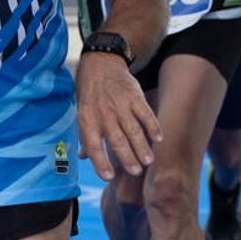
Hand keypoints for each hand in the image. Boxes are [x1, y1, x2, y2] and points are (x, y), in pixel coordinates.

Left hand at [75, 53, 160, 180]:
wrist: (100, 62)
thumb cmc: (90, 93)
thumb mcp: (82, 112)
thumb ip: (85, 135)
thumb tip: (82, 157)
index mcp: (87, 119)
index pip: (93, 145)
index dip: (100, 162)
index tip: (109, 177)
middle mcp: (103, 112)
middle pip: (116, 139)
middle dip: (127, 157)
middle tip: (135, 172)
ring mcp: (119, 103)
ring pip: (132, 129)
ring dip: (141, 146)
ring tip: (148, 161)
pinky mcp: (134, 95)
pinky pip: (145, 113)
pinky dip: (153, 126)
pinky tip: (159, 138)